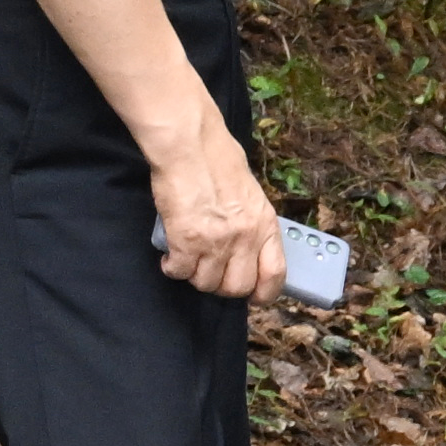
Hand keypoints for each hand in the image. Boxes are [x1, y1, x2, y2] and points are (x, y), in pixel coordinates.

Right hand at [146, 115, 281, 299]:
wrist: (192, 148)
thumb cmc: (219, 164)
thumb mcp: (251, 197)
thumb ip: (252, 225)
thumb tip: (248, 251)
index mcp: (265, 226)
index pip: (275, 274)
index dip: (264, 293)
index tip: (253, 297)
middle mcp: (245, 238)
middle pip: (237, 286)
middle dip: (221, 286)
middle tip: (210, 273)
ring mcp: (216, 242)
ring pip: (206, 283)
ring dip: (195, 276)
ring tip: (189, 261)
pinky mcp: (186, 241)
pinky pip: (180, 272)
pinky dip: (173, 269)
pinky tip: (171, 258)